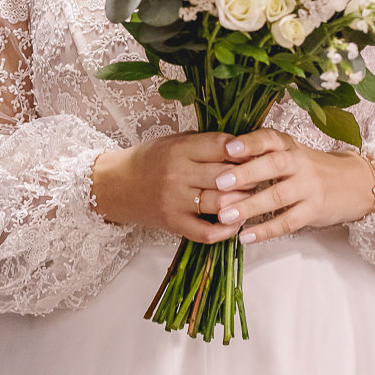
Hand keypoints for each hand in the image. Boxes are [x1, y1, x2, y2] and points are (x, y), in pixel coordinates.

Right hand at [91, 131, 247, 244]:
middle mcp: (178, 175)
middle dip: (250, 177)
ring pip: (222, 203)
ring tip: (251, 198)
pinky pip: (207, 232)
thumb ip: (204, 143)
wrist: (114, 185)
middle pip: (227, 176)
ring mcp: (176, 202)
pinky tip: (236, 224)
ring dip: (243, 202)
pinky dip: (227, 231)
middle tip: (260, 177)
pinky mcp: (174, 224)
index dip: (244, 149)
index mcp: (179, 149)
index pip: (222, 146)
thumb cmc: (147, 160)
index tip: (255, 153)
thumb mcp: (173, 142)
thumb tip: (244, 147)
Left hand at [200, 128, 374, 245]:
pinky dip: (266, 230)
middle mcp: (300, 162)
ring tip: (225, 216)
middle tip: (219, 183)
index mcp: (289, 145)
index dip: (249, 143)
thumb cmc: (308, 168)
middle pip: (273, 165)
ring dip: (250, 206)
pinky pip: (288, 221)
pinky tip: (246, 236)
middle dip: (245, 173)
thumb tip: (216, 160)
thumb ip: (260, 155)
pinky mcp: (315, 210)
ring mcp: (310, 187)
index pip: (269, 138)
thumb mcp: (289, 153)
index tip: (227, 148)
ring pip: (278, 196)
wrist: (354, 183)